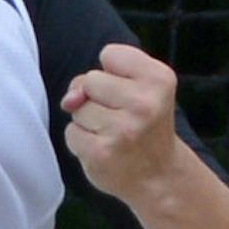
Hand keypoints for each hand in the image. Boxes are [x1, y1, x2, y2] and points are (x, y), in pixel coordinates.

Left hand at [60, 40, 179, 201]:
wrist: (158, 175)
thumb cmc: (143, 125)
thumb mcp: (137, 89)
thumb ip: (98, 79)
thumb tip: (69, 100)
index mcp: (159, 79)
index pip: (110, 53)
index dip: (111, 72)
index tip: (128, 91)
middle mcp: (144, 103)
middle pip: (90, 79)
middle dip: (96, 97)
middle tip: (120, 116)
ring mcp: (123, 129)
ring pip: (78, 108)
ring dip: (88, 120)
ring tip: (112, 133)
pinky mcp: (101, 152)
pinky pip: (71, 133)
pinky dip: (80, 140)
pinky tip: (102, 148)